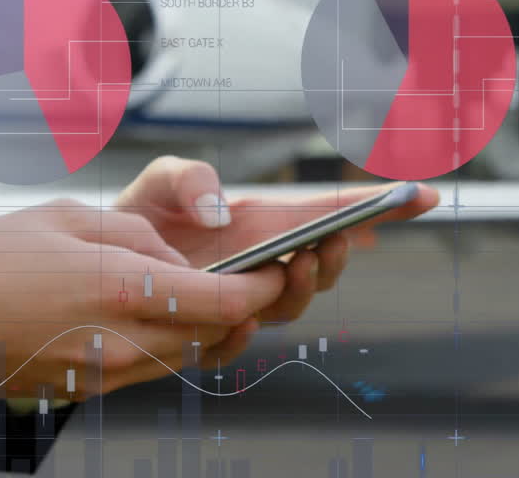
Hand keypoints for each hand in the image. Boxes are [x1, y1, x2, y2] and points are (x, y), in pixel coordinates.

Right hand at [0, 199, 284, 398]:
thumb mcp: (71, 217)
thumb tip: (176, 259)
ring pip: (185, 357)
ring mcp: (105, 373)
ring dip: (209, 330)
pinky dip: (167, 344)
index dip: (264, 289)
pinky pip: (148, 370)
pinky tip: (158, 317)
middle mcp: (123, 340)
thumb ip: (139, 237)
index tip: (279, 270)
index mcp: (125, 289)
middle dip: (245, 310)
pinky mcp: (86, 390)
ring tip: (213, 297)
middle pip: (215, 337)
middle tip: (257, 281)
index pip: (226, 303)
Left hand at [113, 156, 438, 322]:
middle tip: (337, 237)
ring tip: (295, 262)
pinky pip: (239, 341)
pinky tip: (240, 315)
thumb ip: (191, 178)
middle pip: (327, 264)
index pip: (333, 214)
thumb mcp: (161, 179)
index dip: (382, 206)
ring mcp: (242, 298)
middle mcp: (265, 262)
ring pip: (294, 304)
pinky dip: (245, 331)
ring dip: (306, 285)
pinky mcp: (209, 329)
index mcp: (266, 222)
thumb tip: (222, 214)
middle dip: (342, 253)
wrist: (95, 263)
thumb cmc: (138, 216)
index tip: (423, 195)